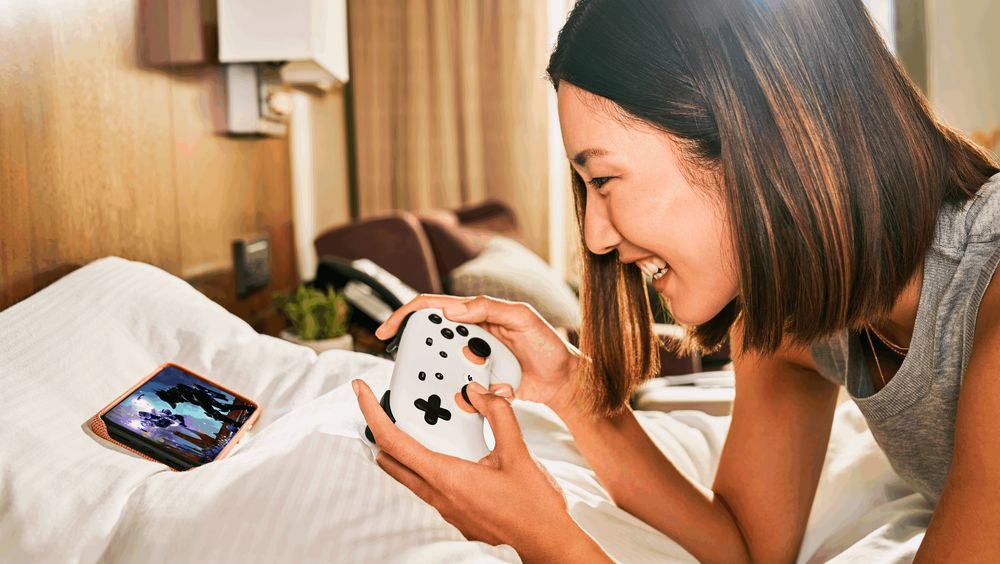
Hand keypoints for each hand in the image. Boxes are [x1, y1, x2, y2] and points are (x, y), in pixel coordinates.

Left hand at [354, 378, 607, 562]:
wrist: (545, 545)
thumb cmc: (533, 508)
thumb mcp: (517, 453)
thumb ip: (498, 416)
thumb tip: (481, 392)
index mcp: (446, 477)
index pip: (394, 441)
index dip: (372, 413)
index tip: (361, 392)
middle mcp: (438, 495)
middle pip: (391, 458)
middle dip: (379, 429)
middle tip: (380, 403)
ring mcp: (444, 508)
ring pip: (407, 473)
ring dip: (401, 447)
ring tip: (410, 421)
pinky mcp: (454, 514)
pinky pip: (426, 483)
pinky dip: (422, 461)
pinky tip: (443, 449)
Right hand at [375, 294, 579, 409]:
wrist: (564, 381)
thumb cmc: (547, 345)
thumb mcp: (523, 318)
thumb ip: (489, 308)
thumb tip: (451, 309)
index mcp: (475, 315)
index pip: (433, 308)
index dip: (406, 315)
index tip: (387, 329)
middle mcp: (469, 337)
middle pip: (431, 340)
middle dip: (418, 353)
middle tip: (412, 367)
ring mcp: (471, 361)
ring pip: (442, 369)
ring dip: (440, 379)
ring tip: (452, 386)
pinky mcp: (477, 385)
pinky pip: (457, 390)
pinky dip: (458, 396)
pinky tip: (468, 402)